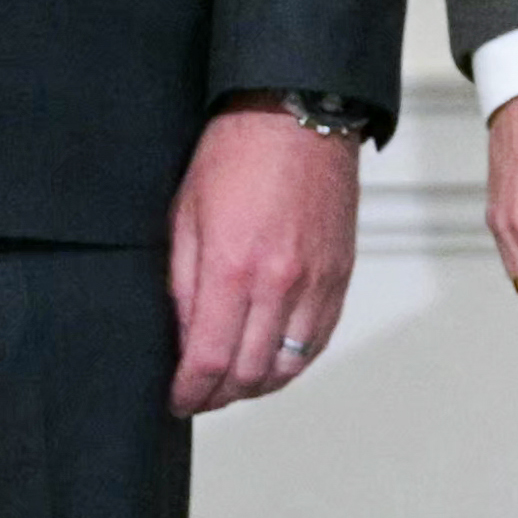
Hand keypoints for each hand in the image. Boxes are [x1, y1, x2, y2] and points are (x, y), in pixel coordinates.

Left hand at [167, 103, 365, 412]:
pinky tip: (272, 359)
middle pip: (250, 373)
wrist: (296, 117)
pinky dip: (294, 361)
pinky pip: (319, 340)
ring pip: (290, 366)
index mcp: (232, 269)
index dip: (190, 392)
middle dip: (219, 395)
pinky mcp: (340, 275)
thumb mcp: (185, 218)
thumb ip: (183, 285)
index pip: (209, 360)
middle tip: (199, 396)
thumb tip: (184, 338)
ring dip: (257, 385)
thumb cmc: (236, 155)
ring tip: (233, 383)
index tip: (177, 399)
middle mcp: (280, 283)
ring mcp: (317, 282)